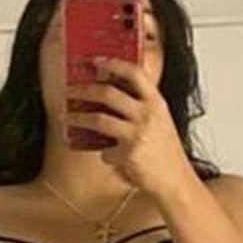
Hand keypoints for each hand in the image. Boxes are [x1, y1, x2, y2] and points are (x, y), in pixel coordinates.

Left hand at [63, 56, 196, 202]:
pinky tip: (112, 159)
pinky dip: (106, 155)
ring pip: (98, 119)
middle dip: (84, 90)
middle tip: (71, 91)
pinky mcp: (128, 155)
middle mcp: (147, 115)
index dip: (113, 64)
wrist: (175, 181)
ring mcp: (137, 134)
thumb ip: (142, 107)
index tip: (96, 61)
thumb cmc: (166, 153)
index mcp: (157, 103)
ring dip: (78, 117)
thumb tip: (112, 96)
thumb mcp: (160, 122)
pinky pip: (106, 151)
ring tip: (67, 117)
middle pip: (108, 93)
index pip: (135, 73)